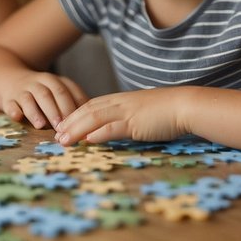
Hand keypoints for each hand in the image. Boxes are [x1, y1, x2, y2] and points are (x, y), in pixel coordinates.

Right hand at [0, 69, 87, 128]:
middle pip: (50, 94)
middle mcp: (39, 83)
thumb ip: (73, 105)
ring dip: (36, 112)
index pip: (68, 90)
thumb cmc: (42, 94)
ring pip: (30, 98)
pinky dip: (13, 110)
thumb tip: (93, 125)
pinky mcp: (8, 98)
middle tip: (62, 127)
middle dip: (57, 110)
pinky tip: (17, 117)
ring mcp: (23, 90)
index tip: (81, 122)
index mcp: (55, 81)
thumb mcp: (58, 94)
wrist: (10, 79)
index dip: (74, 105)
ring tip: (41, 126)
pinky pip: (10, 103)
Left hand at [54, 87, 190, 145]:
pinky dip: (99, 133)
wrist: (184, 105)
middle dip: (69, 123)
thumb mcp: (140, 113)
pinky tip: (88, 140)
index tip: (62, 126)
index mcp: (120, 100)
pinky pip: (113, 127)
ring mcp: (126, 112)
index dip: (74, 115)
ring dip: (76, 129)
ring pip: (94, 118)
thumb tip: (111, 128)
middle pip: (86, 110)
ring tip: (63, 140)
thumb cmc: (166, 111)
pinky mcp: (135, 122)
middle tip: (55, 135)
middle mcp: (119, 103)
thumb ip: (125, 119)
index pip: (90, 105)